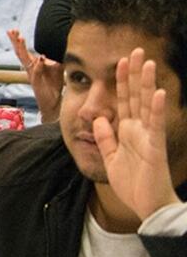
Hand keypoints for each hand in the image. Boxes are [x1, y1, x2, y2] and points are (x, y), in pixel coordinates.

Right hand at [9, 29, 61, 120]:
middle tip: (12, 31)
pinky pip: (36, 72)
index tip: (14, 31)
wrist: (53, 103)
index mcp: (33, 65)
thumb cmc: (53, 86)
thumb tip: (56, 52)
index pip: (23, 51)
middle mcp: (30, 70)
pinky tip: (40, 58)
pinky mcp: (37, 83)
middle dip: (16, 42)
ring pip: (25, 60)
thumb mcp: (57, 70)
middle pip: (20, 53)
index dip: (18, 41)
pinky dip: (38, 65)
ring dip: (23, 49)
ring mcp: (32, 76)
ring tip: (21, 38)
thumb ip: (55, 60)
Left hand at [93, 48, 181, 221]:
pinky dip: (156, 109)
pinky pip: (156, 125)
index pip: (123, 101)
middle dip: (134, 74)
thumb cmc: (132, 183)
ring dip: (147, 84)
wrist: (145, 205)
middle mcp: (139, 130)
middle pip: (135, 97)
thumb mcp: (111, 158)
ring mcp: (148, 137)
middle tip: (136, 50)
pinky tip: (158, 93)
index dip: (121, 82)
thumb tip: (99, 119)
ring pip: (147, 104)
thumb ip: (105, 138)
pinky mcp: (155, 147)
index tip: (120, 62)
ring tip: (147, 63)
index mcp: (127, 131)